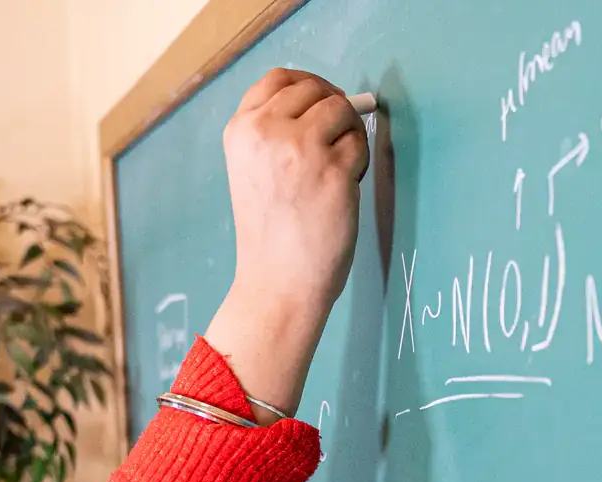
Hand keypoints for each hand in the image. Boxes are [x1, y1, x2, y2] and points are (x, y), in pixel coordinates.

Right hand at [204, 68, 370, 416]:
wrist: (277, 282)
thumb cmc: (272, 231)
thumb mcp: (254, 169)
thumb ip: (277, 132)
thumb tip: (331, 100)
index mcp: (241, 130)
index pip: (279, 78)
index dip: (309, 84)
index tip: (323, 101)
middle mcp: (267, 131)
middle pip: (316, 90)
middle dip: (334, 110)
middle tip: (338, 142)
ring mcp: (301, 148)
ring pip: (342, 110)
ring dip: (350, 134)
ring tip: (339, 168)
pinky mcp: (334, 170)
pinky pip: (360, 143)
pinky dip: (360, 160)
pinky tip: (345, 186)